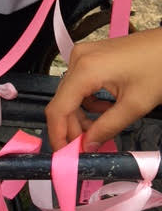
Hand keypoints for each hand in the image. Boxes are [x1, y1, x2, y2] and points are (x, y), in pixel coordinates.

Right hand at [45, 28, 161, 150]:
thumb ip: (107, 128)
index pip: (58, 109)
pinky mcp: (89, 56)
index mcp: (85, 70)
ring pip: (70, 94)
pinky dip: (87, 102)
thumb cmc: (158, 68)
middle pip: (63, 102)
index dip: (58, 135)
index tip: (64, 155)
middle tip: (86, 147)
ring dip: (81, 116)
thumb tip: (87, 146)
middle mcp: (78, 59)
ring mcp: (82, 56)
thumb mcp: (134, 105)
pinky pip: (79, 84)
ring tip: (98, 130)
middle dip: (72, 127)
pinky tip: (104, 109)